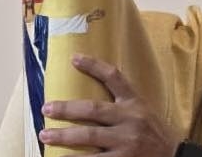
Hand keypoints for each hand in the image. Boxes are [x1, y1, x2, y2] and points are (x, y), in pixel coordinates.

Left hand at [38, 53, 179, 156]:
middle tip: (46, 108)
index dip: (94, 66)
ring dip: (65, 137)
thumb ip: (123, 104)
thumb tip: (90, 98)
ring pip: (90, 138)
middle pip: (93, 110)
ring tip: (45, 136)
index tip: (74, 58)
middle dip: (67, 109)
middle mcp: (130, 120)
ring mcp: (127, 143)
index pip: (114, 77)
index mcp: (134, 103)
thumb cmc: (156, 135)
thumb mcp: (144, 112)